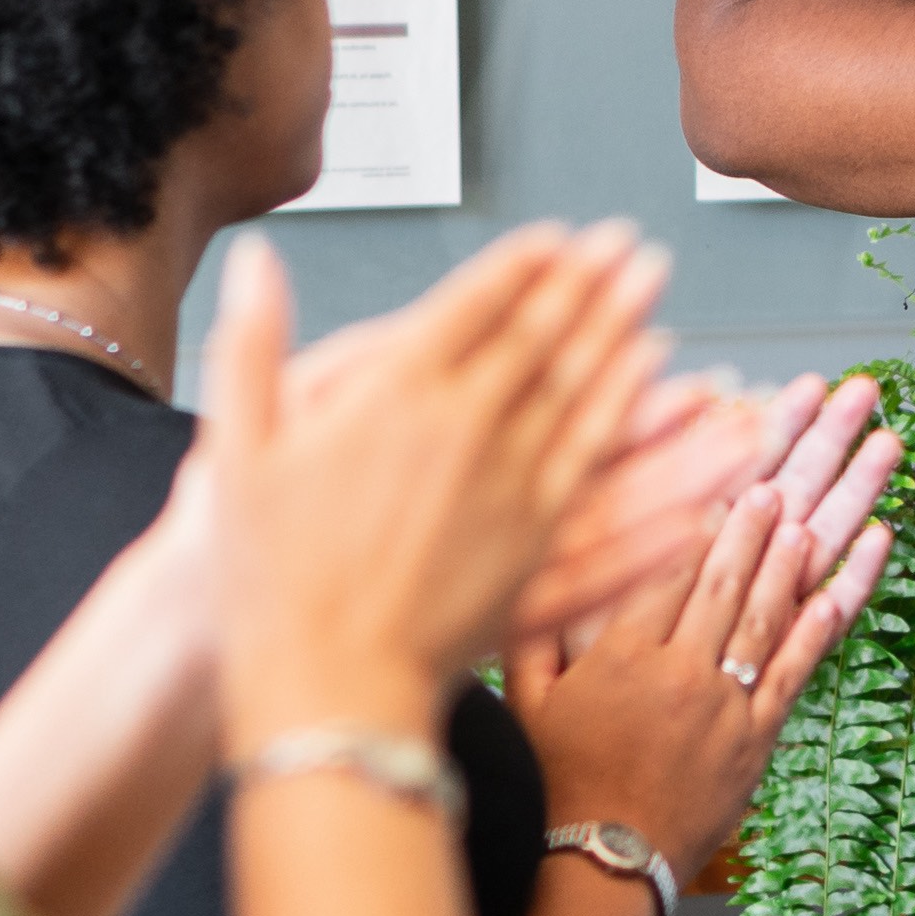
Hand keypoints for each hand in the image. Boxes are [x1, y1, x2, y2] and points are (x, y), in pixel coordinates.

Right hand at [198, 222, 677, 752]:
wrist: (311, 679)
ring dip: (629, 344)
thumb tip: (256, 258)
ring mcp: (512, 494)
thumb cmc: (262, 573)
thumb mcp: (234, 448)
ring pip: (588, 401)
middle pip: (545, 342)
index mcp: (398, 397)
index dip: (523, 265)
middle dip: (592, 288)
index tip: (560, 235)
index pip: (476, 307)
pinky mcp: (535, 554)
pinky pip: (606, 481)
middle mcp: (468, 433)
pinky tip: (679, 420)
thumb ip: (252, 344)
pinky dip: (644, 444)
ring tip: (662, 302)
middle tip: (631, 246)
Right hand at [512, 377, 903, 865]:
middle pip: (727, 569)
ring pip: (769, 606)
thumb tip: (531, 563)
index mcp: (620, 653)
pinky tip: (850, 571)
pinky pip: (801, 665)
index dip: (700, 500)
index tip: (725, 449)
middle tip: (790, 449)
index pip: (668, 560)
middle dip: (762, 503)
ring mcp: (725, 701)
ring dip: (800, 543)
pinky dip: (828, 615)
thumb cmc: (558, 783)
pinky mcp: (758, 735)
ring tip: (824, 490)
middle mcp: (678, 668)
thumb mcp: (525, 701)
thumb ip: (534, 628)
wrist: (601, 864)